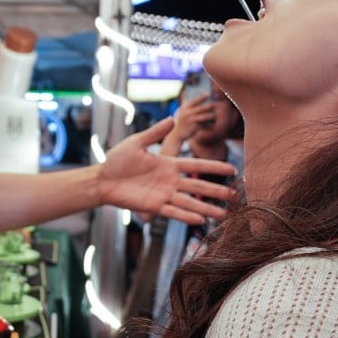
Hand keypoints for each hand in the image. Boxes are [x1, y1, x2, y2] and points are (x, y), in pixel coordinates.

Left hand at [97, 118, 235, 223]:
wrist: (101, 179)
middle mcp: (169, 181)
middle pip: (197, 186)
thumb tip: (172, 117)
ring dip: (206, 208)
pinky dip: (185, 215)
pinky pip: (173, 212)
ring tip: (224, 215)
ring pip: (189, 202)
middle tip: (235, 196)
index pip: (196, 165)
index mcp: (168, 164)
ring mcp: (163, 194)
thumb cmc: (117, 160)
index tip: (231, 169)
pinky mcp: (153, 206)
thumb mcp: (137, 142)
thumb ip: (155, 132)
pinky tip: (199, 220)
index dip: (214, 167)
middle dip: (216, 191)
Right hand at [169, 93, 215, 144]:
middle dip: (208, 106)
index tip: (208, 94)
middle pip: (200, 108)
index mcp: (184, 108)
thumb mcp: (182, 112)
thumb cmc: (182, 121)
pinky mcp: (194, 127)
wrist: (178, 134)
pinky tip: (211, 123)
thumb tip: (190, 95)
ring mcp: (191, 120)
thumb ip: (186, 104)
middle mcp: (187, 113)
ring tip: (214, 115)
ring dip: (210, 115)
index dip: (201, 97)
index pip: (194, 100)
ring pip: (204, 116)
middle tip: (214, 104)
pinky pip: (203, 124)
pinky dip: (208, 123)